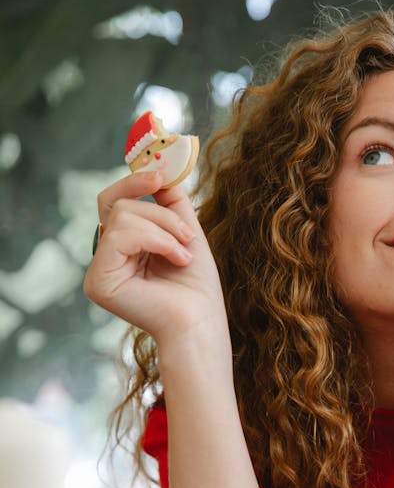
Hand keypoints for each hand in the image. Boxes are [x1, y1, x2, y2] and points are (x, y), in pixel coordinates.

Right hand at [83, 170, 227, 348]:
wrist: (202, 321)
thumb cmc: (197, 286)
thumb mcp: (185, 232)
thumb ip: (169, 201)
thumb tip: (159, 167)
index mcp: (123, 248)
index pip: (114, 202)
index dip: (133, 182)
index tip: (159, 176)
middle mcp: (106, 259)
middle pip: (117, 203)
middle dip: (158, 212)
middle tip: (187, 233)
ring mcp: (98, 270)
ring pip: (122, 215)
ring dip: (163, 229)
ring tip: (183, 254)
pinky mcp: (97, 282)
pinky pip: (120, 235)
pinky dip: (155, 240)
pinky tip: (175, 259)